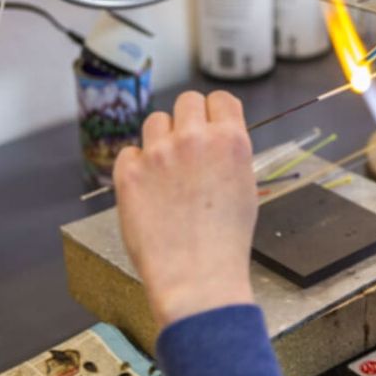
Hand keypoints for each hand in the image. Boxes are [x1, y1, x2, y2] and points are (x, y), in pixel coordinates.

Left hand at [113, 91, 257, 328]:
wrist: (197, 276)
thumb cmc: (226, 242)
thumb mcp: (246, 188)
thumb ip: (230, 155)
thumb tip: (216, 140)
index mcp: (231, 141)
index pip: (221, 99)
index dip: (217, 112)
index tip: (212, 123)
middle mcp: (195, 139)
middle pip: (187, 101)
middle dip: (189, 120)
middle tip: (188, 146)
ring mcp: (158, 154)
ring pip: (155, 121)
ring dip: (161, 138)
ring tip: (167, 169)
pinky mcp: (128, 172)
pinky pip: (129, 152)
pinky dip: (137, 165)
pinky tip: (148, 189)